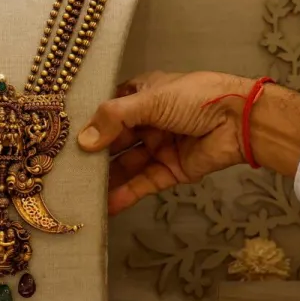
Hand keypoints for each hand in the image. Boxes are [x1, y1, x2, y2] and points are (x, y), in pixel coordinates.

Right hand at [76, 71, 299, 215]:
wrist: (240, 120)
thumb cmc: (194, 98)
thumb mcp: (150, 100)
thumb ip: (114, 119)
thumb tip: (82, 142)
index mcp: (142, 95)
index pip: (107, 110)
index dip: (87, 124)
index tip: (60, 140)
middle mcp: (147, 121)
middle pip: (113, 141)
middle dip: (92, 156)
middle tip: (64, 173)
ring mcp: (158, 147)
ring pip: (125, 165)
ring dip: (106, 179)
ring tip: (80, 194)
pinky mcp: (170, 171)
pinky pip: (143, 183)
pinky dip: (125, 194)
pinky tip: (106, 205)